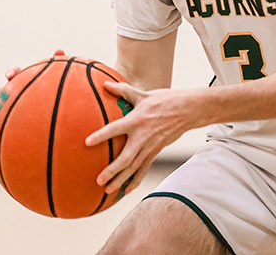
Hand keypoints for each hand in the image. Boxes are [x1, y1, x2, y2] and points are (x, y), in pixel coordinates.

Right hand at [0, 49, 65, 130]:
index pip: (17, 73)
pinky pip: (2, 128)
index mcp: (26, 81)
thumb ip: (60, 66)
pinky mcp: (12, 122)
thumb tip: (59, 50)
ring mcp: (12, 107)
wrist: (57, 113)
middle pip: (1, 92)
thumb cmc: (60, 92)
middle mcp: (16, 93)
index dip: (12, 73)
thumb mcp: (61, 80)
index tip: (10, 76)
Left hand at [85, 82, 198, 196]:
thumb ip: (123, 90)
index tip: (87, 143)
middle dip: (112, 171)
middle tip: (99, 180)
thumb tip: (105, 84)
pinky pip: (144, 169)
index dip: (101, 136)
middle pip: (125, 158)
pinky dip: (135, 180)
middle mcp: (142, 136)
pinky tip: (126, 191)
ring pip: (133, 168)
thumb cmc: (165, 100)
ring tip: (108, 191)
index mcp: (136, 120)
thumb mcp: (143, 94)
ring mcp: (150, 147)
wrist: (188, 110)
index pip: (115, 129)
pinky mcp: (155, 152)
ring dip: (121, 180)